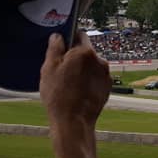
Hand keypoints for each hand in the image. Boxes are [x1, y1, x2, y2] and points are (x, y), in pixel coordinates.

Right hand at [40, 33, 111, 157]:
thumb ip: (54, 48)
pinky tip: (77, 91)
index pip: (79, 35)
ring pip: (91, 66)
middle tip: (61, 70)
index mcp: (86, 52)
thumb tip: (58, 36)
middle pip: (86, 52)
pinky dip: (89, 81)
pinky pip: (96, 78)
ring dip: (82, 70)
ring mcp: (106, 75)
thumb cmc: (58, 95)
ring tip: (68, 84)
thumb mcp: (49, 68)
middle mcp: (100, 60)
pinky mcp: (108, 87)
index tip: (62, 47)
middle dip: (75, 57)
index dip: (69, 40)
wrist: (74, 122)